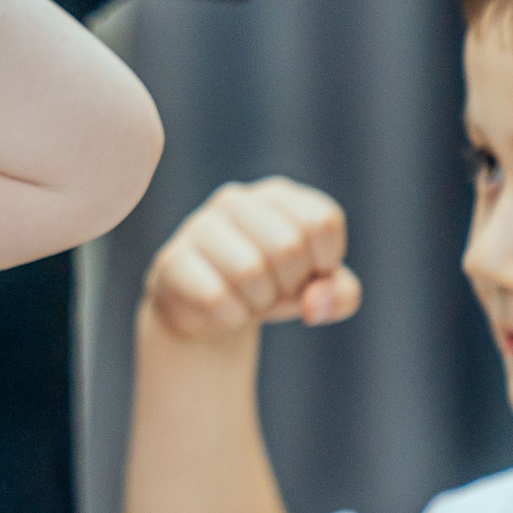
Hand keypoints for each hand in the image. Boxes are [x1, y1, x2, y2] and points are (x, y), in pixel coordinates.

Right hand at [144, 178, 361, 341]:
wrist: (208, 310)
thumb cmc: (272, 288)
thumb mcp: (319, 292)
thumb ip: (340, 294)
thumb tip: (313, 302)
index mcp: (278, 196)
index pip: (321, 222)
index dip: (324, 262)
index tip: (308, 273)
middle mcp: (236, 200)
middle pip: (288, 247)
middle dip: (290, 286)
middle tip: (274, 291)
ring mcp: (199, 227)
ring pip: (250, 271)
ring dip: (259, 302)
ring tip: (248, 299)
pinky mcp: (172, 260)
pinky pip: (216, 297)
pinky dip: (231, 316)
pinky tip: (222, 309)